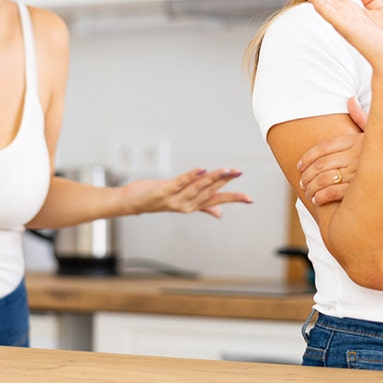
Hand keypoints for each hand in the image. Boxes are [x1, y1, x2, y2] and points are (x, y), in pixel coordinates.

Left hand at [121, 167, 250, 217]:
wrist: (133, 202)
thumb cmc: (157, 199)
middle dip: (225, 181)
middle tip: (239, 172)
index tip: (250, 199)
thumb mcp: (182, 203)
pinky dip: (191, 176)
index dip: (233, 198)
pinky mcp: (164, 191)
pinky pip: (180, 183)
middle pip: (209, 191)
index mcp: (193, 205)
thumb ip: (202, 206)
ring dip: (212, 177)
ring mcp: (175, 199)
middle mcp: (186, 205)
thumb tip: (220, 213)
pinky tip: (201, 169)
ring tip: (226, 169)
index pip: (217, 200)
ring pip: (198, 187)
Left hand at [297, 97, 366, 205]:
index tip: (300, 164)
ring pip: (325, 179)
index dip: (308, 156)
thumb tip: (350, 99)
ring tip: (307, 191)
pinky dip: (322, 196)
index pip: (324, 147)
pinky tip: (317, 200)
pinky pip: (335, 193)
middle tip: (301, 180)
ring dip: (312, 186)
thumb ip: (362, 117)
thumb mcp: (380, 132)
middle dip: (307, 173)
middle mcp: (356, 155)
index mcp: (357, 140)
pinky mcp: (363, 191)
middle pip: (321, 163)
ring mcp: (359, 173)